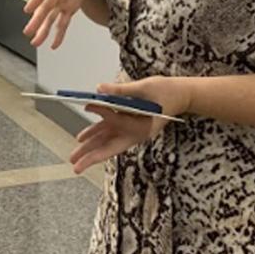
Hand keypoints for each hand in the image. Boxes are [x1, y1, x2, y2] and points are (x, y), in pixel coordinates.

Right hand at [23, 0, 90, 49]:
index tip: (27, 9)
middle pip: (44, 9)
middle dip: (36, 21)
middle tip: (28, 31)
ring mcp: (60, 3)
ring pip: (50, 20)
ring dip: (43, 31)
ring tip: (35, 43)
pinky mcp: (68, 10)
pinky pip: (63, 24)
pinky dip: (59, 35)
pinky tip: (53, 45)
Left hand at [69, 77, 191, 174]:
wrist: (181, 96)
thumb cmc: (167, 92)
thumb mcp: (145, 87)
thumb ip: (121, 90)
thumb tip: (100, 89)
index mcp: (143, 126)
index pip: (119, 123)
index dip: (103, 114)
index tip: (89, 104)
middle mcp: (135, 133)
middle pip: (110, 147)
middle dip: (92, 157)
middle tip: (76, 166)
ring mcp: (130, 130)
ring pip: (107, 141)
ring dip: (90, 148)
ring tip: (74, 157)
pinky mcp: (127, 124)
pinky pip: (109, 132)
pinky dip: (96, 133)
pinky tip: (81, 138)